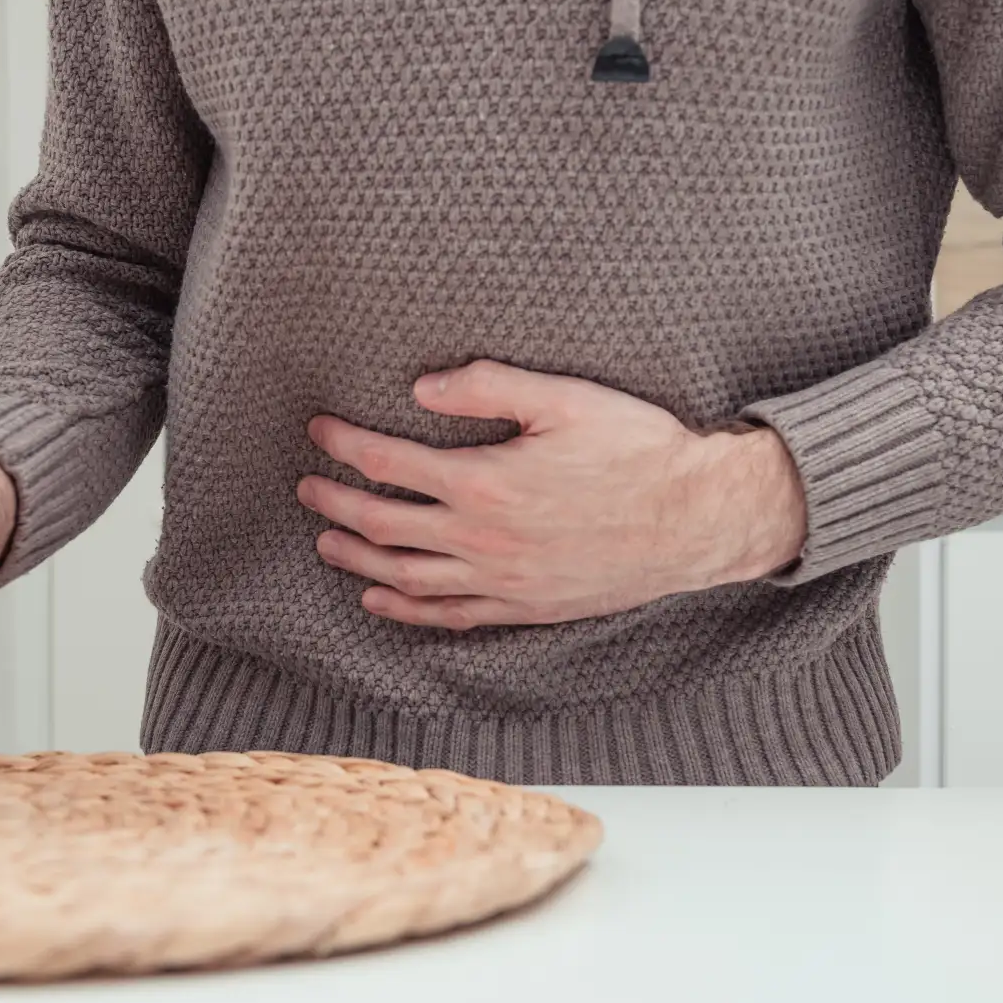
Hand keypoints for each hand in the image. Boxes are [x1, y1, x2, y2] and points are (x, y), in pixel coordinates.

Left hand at [297, 361, 808, 629]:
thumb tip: (421, 387)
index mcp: (485, 482)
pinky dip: (405, 609)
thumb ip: (490, 387)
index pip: (388, 463)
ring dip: (357, 558)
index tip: (319, 430)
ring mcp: (501, 580)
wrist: (696, 519)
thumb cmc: (638, 450)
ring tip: (326, 541)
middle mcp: (482, 540)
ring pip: (405, 576)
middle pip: (382, 524)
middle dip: (334, 504)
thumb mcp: (565, 399)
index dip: (345, 445)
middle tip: (306, 487)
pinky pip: (448, 616)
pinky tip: (379, 598)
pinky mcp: (524, 606)